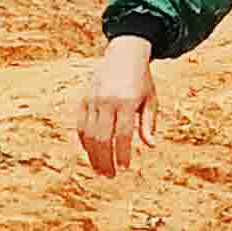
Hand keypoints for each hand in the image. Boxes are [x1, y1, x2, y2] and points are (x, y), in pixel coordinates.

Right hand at [79, 36, 157, 176]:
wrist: (124, 54)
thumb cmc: (142, 80)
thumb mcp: (151, 99)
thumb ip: (148, 123)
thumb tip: (150, 146)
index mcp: (126, 101)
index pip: (122, 134)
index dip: (122, 154)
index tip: (124, 168)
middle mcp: (107, 101)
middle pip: (102, 138)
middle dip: (105, 160)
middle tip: (110, 176)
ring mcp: (93, 100)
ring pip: (88, 134)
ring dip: (93, 155)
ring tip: (100, 170)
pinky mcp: (84, 100)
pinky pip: (81, 126)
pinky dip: (84, 142)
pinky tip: (91, 154)